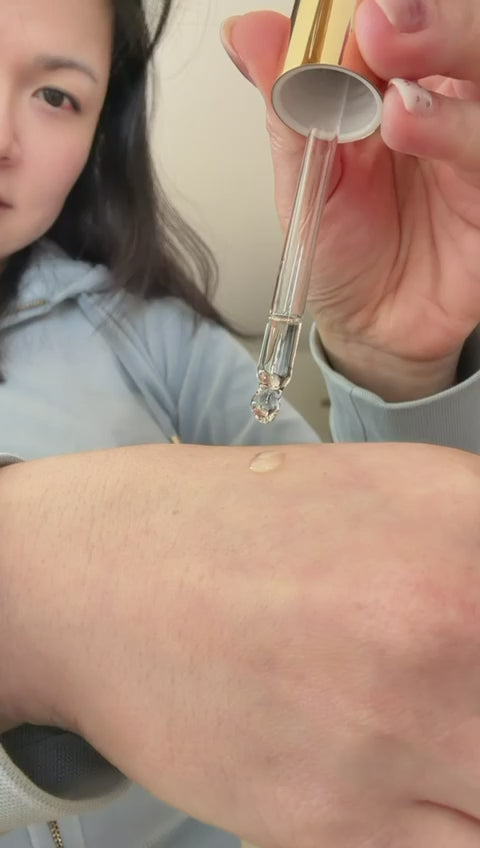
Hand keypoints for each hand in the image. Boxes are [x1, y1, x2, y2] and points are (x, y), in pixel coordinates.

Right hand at [2, 443, 479, 846]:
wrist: (110, 574)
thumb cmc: (251, 529)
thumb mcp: (405, 493)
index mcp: (469, 530)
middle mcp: (444, 624)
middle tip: (460, 701)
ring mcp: (392, 737)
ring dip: (477, 774)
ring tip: (439, 736)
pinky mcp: (337, 832)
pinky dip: (455, 820)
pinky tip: (426, 787)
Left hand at [222, 3, 479, 399]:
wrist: (369, 323)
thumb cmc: (343, 249)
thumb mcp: (304, 177)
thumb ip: (286, 104)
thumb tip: (246, 33)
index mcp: (397, 87)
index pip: (406, 25)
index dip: (389, 14)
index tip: (354, 16)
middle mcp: (446, 109)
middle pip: (466, 39)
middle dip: (432, 24)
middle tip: (380, 26)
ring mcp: (473, 154)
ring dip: (445, 92)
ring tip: (395, 110)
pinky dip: (463, 140)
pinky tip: (420, 136)